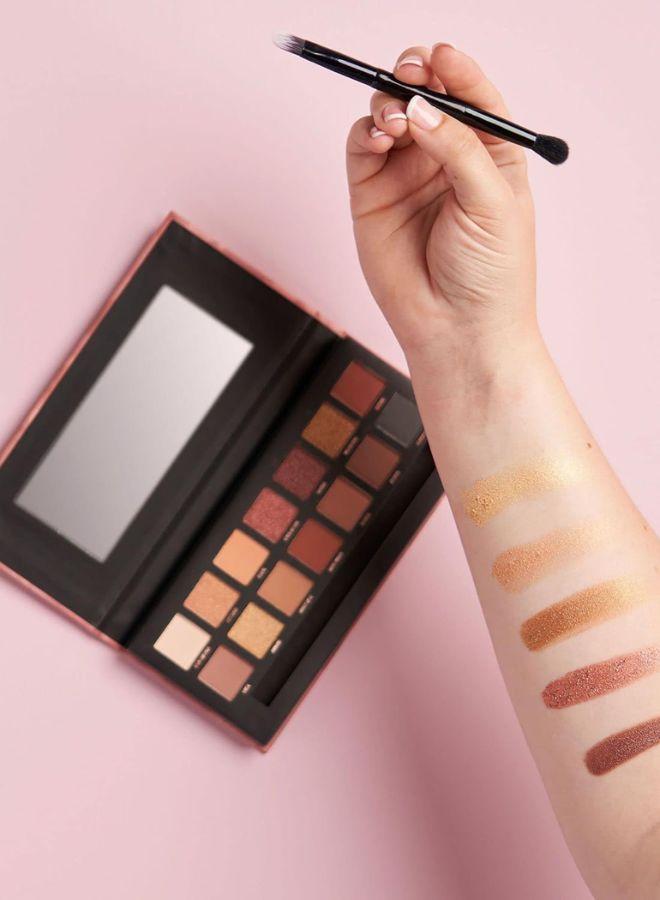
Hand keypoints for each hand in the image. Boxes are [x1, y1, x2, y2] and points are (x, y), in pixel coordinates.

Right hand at [346, 43, 537, 374]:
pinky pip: (363, 147)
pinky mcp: (372, 196)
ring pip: (390, 114)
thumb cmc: (491, 276)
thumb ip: (459, 147)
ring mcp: (407, 175)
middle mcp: (446, 158)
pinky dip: (366, 132)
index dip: (455, 71)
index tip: (439, 57)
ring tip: (395, 119)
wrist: (457, 331)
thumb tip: (421, 106)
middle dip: (415, 77)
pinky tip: (380, 136)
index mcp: (490, 154)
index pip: (472, 96)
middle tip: (409, 74)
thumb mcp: (492, 201)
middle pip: (425, 97)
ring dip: (388, 103)